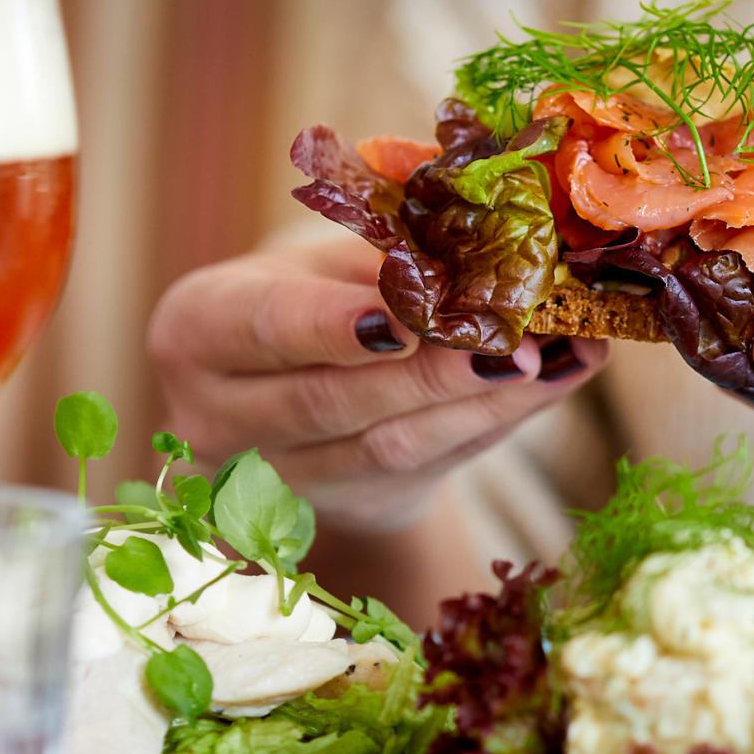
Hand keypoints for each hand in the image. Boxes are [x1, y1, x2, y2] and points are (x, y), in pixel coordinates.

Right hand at [148, 238, 607, 532]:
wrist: (290, 392)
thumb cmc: (308, 298)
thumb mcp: (322, 263)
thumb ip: (383, 258)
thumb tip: (487, 246)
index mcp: (196, 331)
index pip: (265, 330)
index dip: (334, 328)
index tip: (407, 318)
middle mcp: (218, 418)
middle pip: (331, 402)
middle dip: (431, 374)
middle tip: (513, 342)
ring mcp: (277, 480)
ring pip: (388, 449)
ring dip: (482, 405)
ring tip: (557, 359)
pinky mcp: (345, 507)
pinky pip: (429, 470)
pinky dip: (496, 424)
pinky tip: (554, 383)